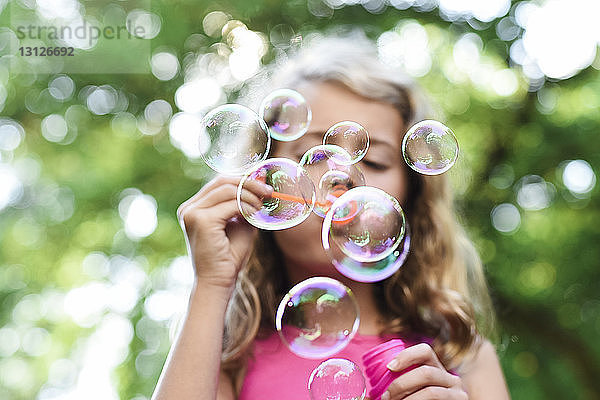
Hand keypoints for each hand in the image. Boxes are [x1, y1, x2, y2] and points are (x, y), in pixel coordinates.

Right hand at [177, 175, 272, 290]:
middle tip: (268, 192)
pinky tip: (255, 215)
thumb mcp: (240, 224)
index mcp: (194, 208)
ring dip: (250, 196)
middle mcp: (189, 208)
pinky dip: (247, 207)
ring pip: (228, 190)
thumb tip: (261, 182)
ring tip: (262, 207)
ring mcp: (192, 213)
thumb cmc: (229, 257)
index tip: (263, 186)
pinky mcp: (202, 220)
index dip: (242, 180)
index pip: (219, 183)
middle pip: (222, 181)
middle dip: (249, 183)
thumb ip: (246, 204)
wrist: (217, 282)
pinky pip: (231, 204)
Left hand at [382, 343, 467, 399]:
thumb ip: (395, 391)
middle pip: (425, 372)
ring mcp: (458, 392)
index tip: (389, 367)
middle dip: (401, 384)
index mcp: (436, 368)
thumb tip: (367, 397)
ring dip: (409, 399)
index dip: (406, 355)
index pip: (425, 350)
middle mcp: (450, 377)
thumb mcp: (411, 394)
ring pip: (431, 391)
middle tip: (386, 397)